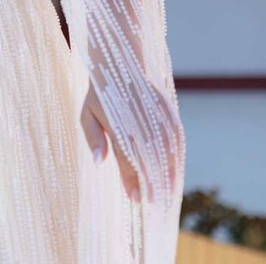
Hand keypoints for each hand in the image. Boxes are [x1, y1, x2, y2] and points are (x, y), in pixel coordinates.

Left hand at [80, 81, 179, 203]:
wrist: (121, 63)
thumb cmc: (100, 94)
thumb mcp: (87, 113)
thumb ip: (93, 138)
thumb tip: (99, 162)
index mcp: (120, 125)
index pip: (128, 160)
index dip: (132, 181)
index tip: (136, 199)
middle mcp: (141, 122)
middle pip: (152, 161)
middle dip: (153, 184)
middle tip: (153, 202)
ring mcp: (158, 117)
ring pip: (169, 153)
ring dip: (170, 175)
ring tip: (167, 194)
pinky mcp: (169, 112)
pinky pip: (177, 140)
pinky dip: (178, 158)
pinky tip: (176, 172)